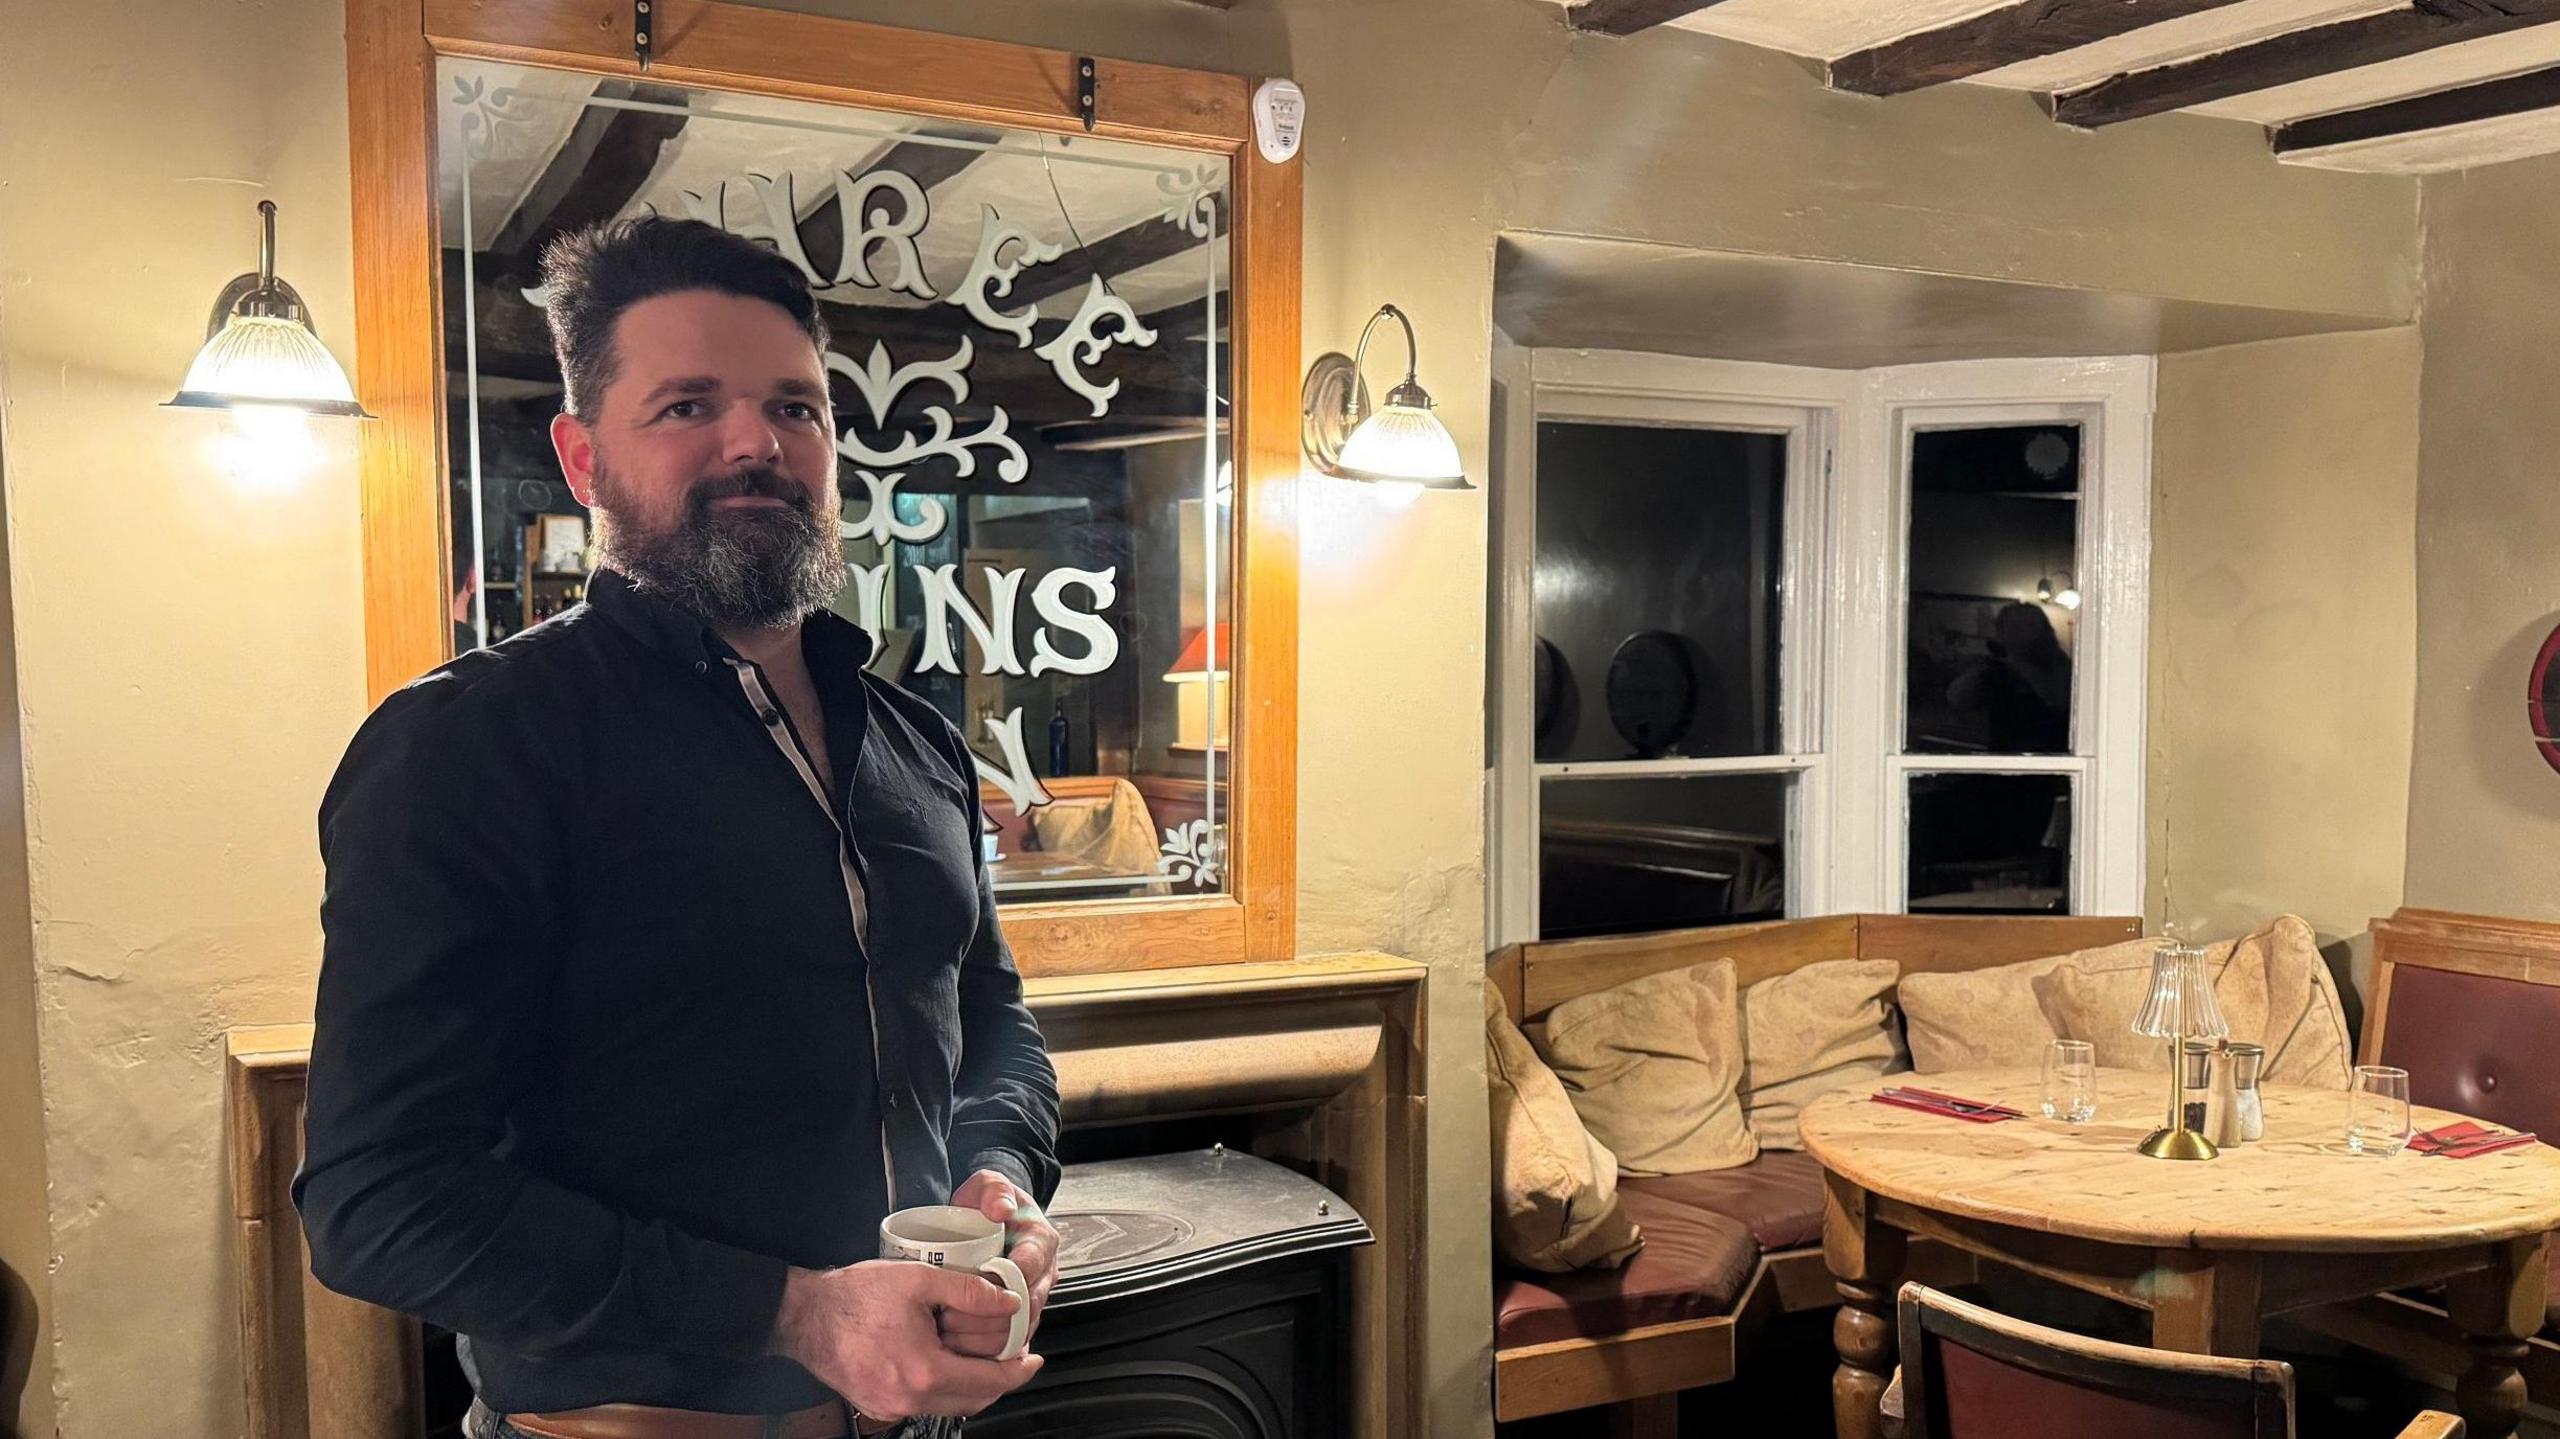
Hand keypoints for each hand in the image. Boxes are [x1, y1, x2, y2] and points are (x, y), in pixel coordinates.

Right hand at [770, 1260, 1041, 1422]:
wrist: (805, 1316)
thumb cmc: (856, 1295)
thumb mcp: (918, 1280)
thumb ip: (969, 1291)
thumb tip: (1009, 1303)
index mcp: (925, 1371)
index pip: (989, 1382)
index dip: (1018, 1371)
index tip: (1034, 1358)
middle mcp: (910, 1399)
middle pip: (974, 1401)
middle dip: (1000, 1381)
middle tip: (1014, 1356)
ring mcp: (892, 1407)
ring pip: (951, 1406)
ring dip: (973, 1386)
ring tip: (985, 1357)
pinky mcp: (879, 1405)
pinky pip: (926, 1405)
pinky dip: (946, 1389)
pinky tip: (949, 1363)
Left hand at [942, 1169, 1058, 1358]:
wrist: (987, 1221)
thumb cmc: (987, 1205)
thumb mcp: (988, 1186)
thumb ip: (995, 1190)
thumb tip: (1001, 1210)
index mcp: (1042, 1242)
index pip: (1032, 1266)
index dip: (1005, 1280)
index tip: (972, 1286)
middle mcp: (1044, 1273)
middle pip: (1028, 1306)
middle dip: (990, 1316)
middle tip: (951, 1315)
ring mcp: (1033, 1298)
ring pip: (1020, 1330)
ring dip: (985, 1337)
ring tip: (949, 1333)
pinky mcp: (1019, 1318)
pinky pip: (1011, 1343)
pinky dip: (987, 1351)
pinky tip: (960, 1351)